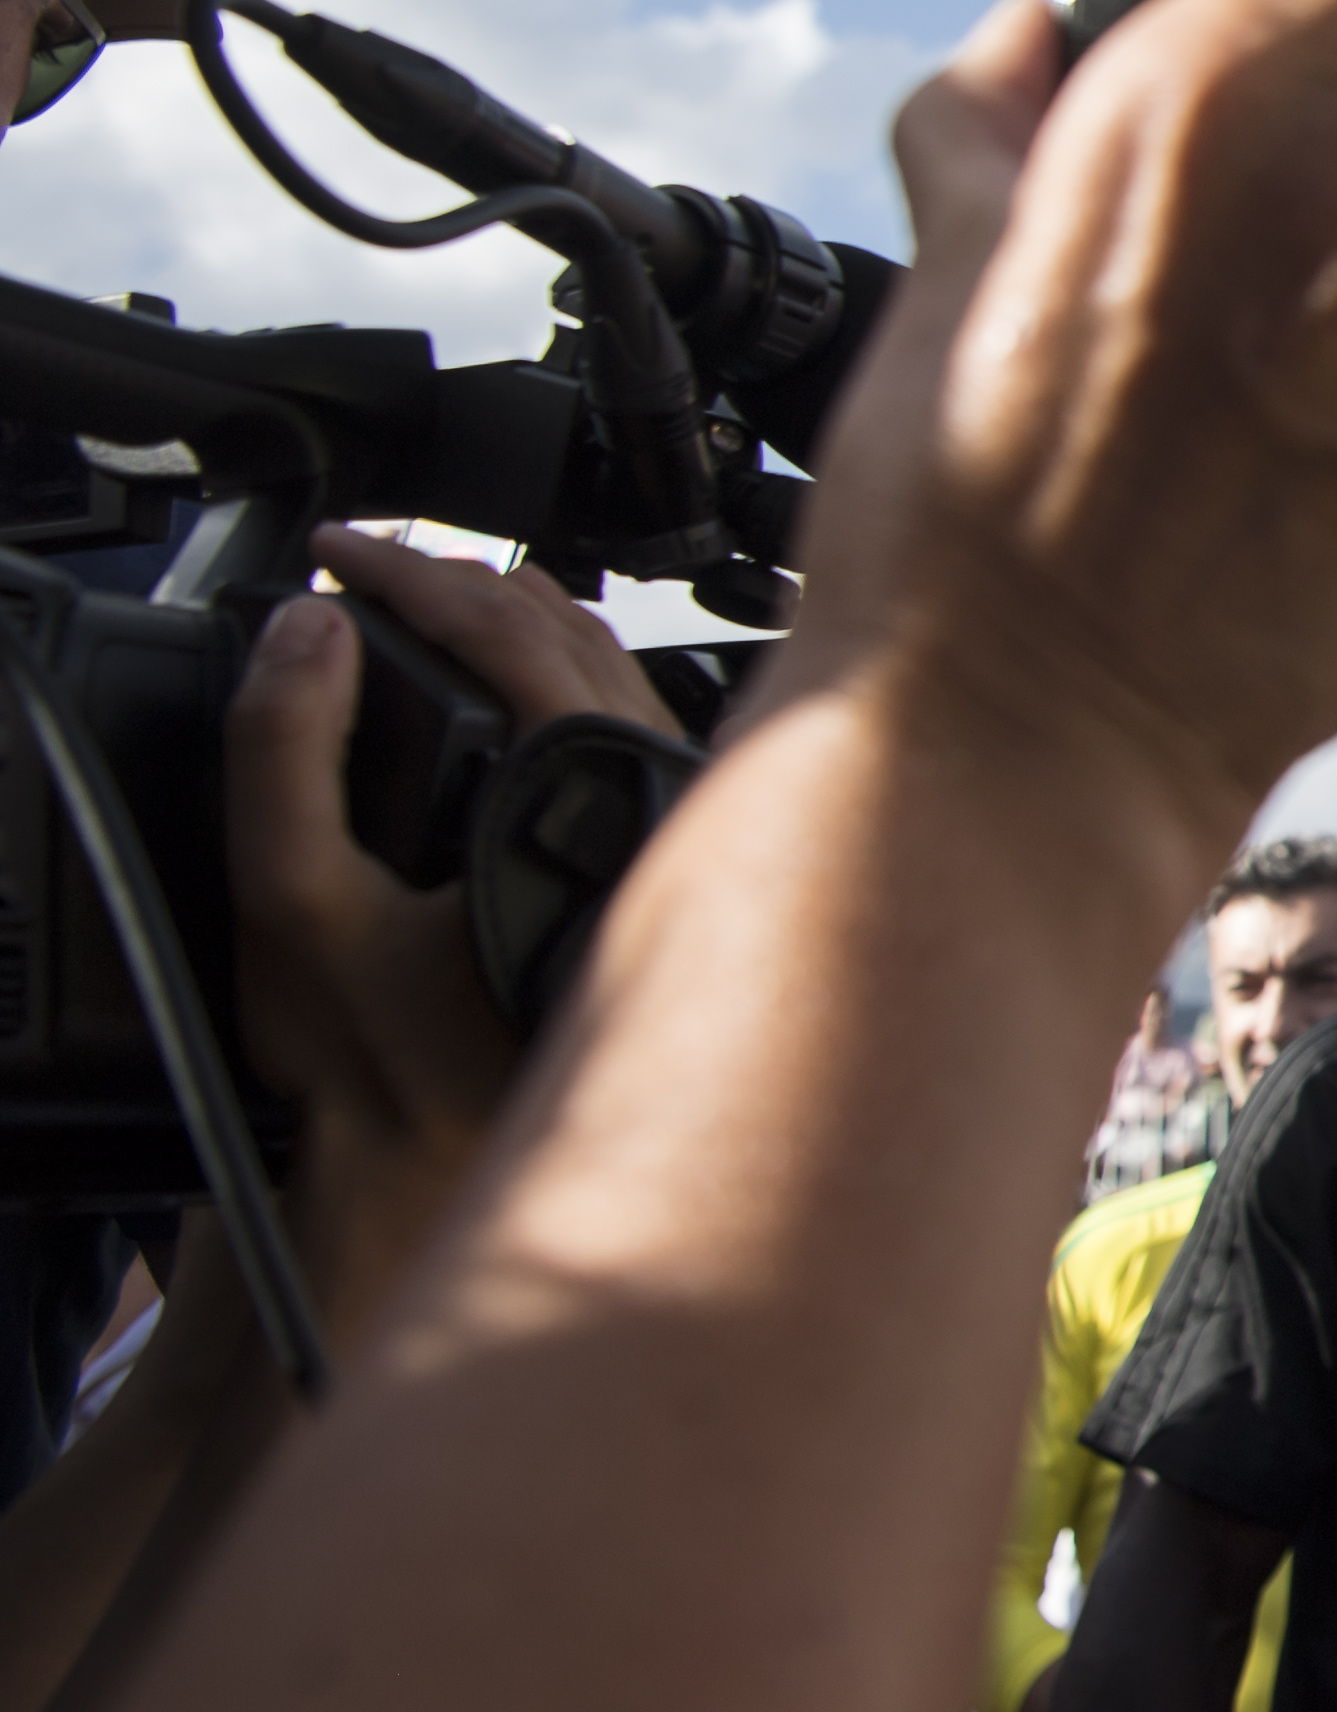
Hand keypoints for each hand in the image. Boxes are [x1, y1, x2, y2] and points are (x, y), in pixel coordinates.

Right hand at [223, 530, 676, 1308]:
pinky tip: (508, 673)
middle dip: (460, 580)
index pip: (508, 629)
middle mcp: (657, 807)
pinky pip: (630, 719)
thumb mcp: (288, 899)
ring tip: (421, 598)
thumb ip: (284, 753)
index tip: (336, 551)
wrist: (444, 1159)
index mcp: (578, 802)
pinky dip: (563, 671)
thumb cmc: (379, 1058)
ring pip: (616, 669)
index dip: (408, 571)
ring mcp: (676, 831)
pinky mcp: (669, 857)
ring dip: (519, 618)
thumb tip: (312, 631)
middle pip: (574, 631)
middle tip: (367, 563)